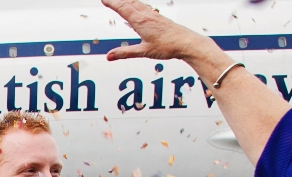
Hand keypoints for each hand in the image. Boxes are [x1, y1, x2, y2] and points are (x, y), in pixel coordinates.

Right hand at [101, 0, 217, 63]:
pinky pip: (145, 8)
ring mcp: (154, 16)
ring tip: (121, 1)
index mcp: (141, 21)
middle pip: (129, 3)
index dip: (112, 3)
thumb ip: (125, 53)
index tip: (104, 0)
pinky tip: (138, 9)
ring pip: (138, 4)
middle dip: (118, 0)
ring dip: (127, 1)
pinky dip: (137, 6)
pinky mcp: (159, 18)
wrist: (187, 43)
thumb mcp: (144, 51)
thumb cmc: (168, 46)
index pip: (123, 8)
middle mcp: (147, 15)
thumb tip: (109, 56)